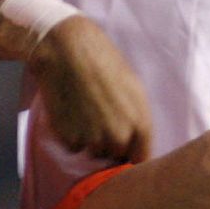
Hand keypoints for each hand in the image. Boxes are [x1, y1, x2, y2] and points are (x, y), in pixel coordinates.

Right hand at [29, 16, 152, 162]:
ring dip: (90, 140)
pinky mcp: (69, 139)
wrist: (67, 50)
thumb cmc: (104, 62)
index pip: (141, 158)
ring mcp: (93, 140)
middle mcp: (119, 137)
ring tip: (85, 111)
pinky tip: (70, 112)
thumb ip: (137, 118)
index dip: (133, 153)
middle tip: (100, 118)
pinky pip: (74, 147)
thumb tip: (135, 141)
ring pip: (94, 153)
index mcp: (140, 123)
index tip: (125, 147)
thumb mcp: (134, 88)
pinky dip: (71, 135)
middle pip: (117, 156)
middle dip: (110, 144)